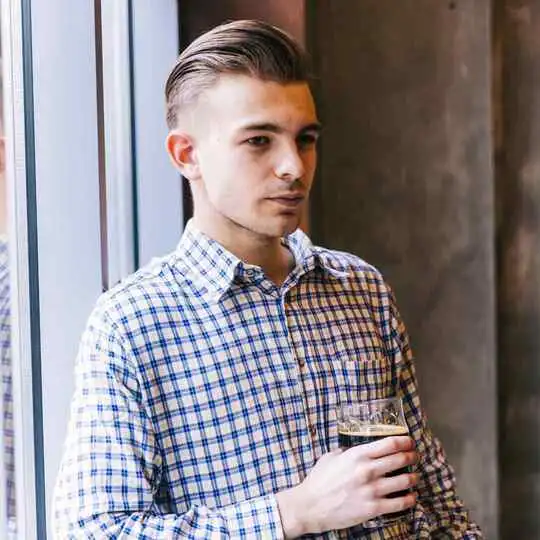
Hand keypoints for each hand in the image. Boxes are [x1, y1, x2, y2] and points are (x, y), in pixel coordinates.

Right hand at [276, 436, 417, 537]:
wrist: (311, 505)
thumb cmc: (319, 480)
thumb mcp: (331, 457)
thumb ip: (347, 451)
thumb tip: (358, 450)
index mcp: (357, 454)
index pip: (389, 444)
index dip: (404, 441)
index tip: (409, 442)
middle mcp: (367, 470)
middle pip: (399, 459)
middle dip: (411, 456)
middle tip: (415, 456)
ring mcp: (372, 490)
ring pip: (403, 481)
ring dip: (413, 478)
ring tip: (415, 477)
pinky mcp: (373, 508)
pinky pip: (399, 503)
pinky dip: (409, 499)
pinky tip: (411, 497)